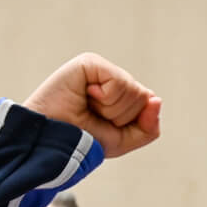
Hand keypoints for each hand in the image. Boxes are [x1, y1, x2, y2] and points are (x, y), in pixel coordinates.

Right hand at [24, 53, 161, 157]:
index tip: (102, 125)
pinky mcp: (89, 63)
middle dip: (120, 116)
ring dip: (111, 110)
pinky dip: (106, 98)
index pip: (146, 103)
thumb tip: (156, 99)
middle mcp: (109, 78)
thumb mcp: (122, 141)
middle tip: (92, 117)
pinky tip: (85, 95)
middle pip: (142, 97)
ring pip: (134, 91)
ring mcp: (99, 69)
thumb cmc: (81, 142)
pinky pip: (120, 83)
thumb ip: (148, 126)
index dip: (128, 122)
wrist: (51, 143)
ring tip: (86, 108)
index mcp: (117, 94)